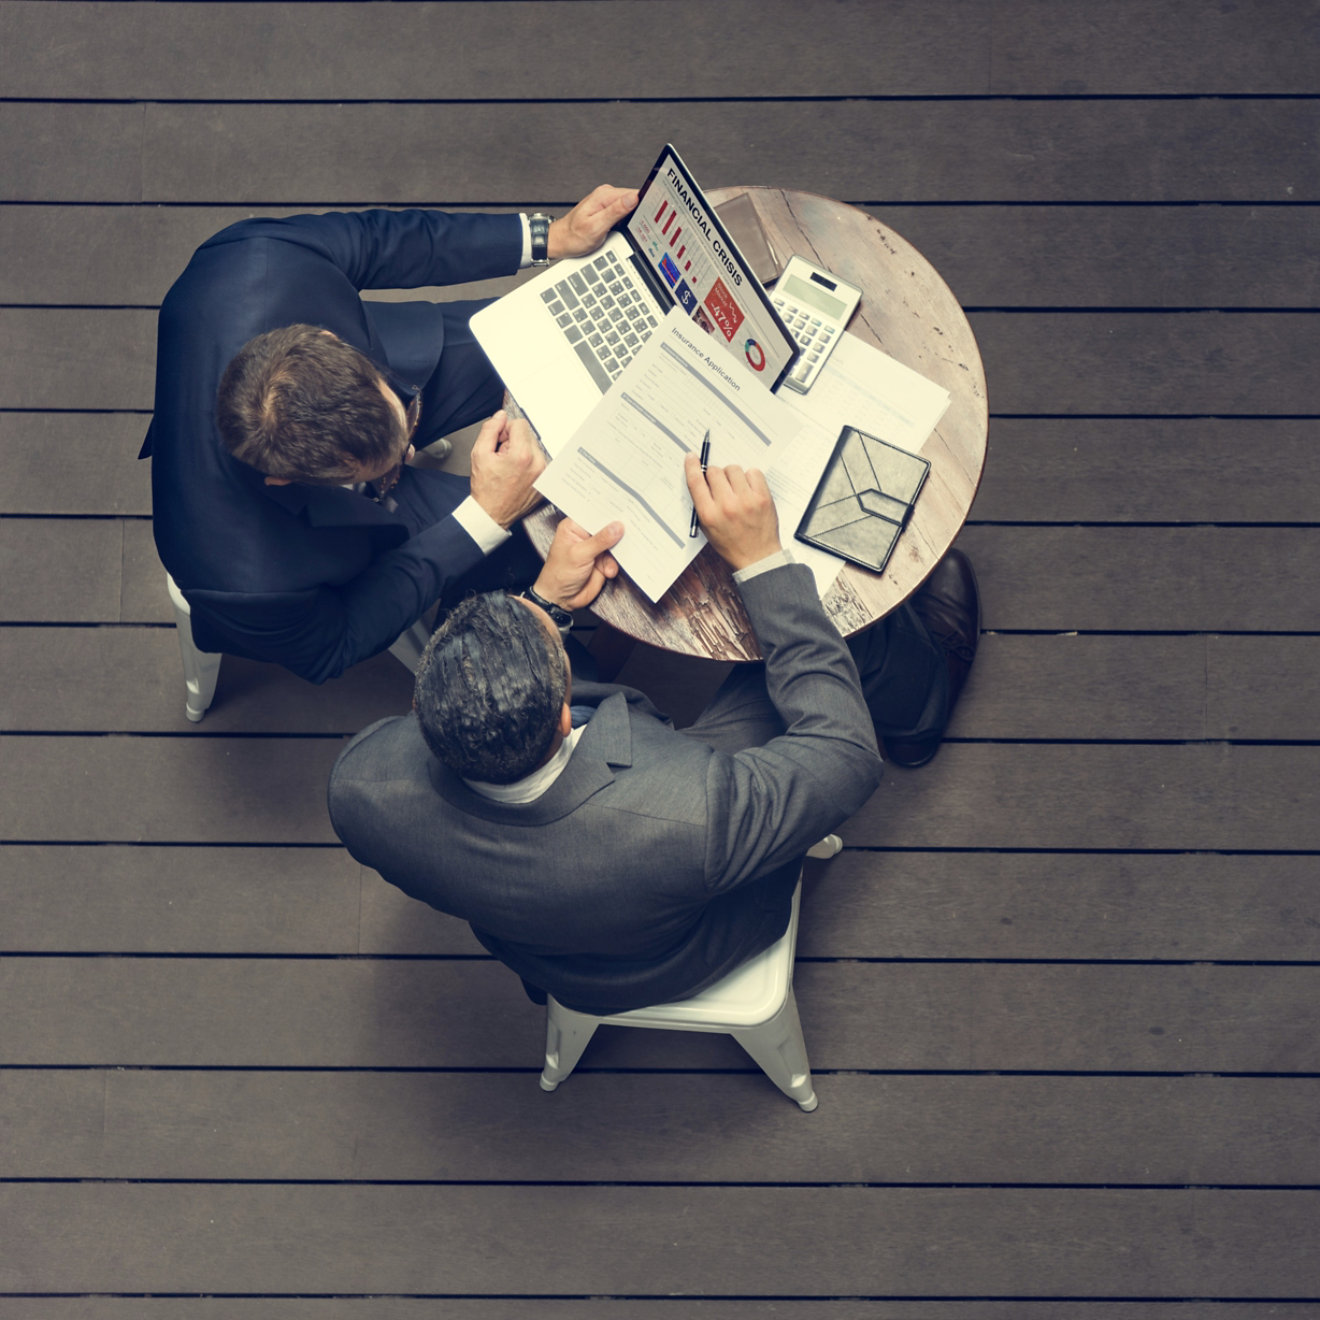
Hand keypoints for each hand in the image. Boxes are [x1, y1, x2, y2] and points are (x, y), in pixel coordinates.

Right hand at [468, 411, 545, 527]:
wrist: (492, 514)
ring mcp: (544, 474)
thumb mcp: (479, 454)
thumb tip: (500, 416)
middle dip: (514, 441)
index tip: (500, 442)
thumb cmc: (486, 489)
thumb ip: (490, 430)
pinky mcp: (546, 481)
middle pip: (529, 435)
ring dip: (522, 452)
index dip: (506, 430)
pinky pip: (539, 460)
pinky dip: (528, 463)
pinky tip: (517, 474)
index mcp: (522, 456)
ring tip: (510, 467)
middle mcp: (538, 464)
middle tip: (503, 458)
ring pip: (534, 447)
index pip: (521, 424)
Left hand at [533, 517, 624, 610]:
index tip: (624, 508)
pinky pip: (615, 559)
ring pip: (614, 544)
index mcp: (574, 527)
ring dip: (616, 553)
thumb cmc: (560, 574)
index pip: (594, 514)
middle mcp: (585, 536)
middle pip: (606, 528)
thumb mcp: (580, 554)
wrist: (561, 599)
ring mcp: (595, 549)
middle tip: (630, 531)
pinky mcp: (602, 562)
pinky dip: (614, 565)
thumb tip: (617, 526)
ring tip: (611, 562)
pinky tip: (609, 572)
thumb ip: (600, 540)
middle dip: (617, 531)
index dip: (608, 512)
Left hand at [548, 185, 638, 259]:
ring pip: (628, 207)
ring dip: (629, 218)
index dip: (643, 206)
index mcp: (604, 195)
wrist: (561, 241)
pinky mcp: (606, 208)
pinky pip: (622, 212)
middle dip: (636, 214)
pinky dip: (623, 221)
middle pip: (632, 199)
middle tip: (629, 229)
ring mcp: (606, 201)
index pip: (633, 193)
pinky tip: (617, 229)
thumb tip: (633, 198)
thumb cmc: (574, 237)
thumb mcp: (596, 227)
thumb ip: (615, 211)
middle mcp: (605, 194)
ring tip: (620, 230)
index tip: (645, 218)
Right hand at [684, 454, 780, 571]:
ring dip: (732, 475)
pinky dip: (749, 477)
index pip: (696, 482)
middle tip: (720, 484)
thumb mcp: (708, 529)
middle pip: (714, 471)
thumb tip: (701, 478)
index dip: (692, 466)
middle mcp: (727, 506)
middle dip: (714, 475)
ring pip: (733, 469)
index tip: (692, 457)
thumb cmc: (732, 545)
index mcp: (709, 515)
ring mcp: (746, 500)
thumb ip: (702, 504)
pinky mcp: (763, 497)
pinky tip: (748, 489)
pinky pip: (753, 472)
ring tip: (736, 488)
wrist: (757, 557)